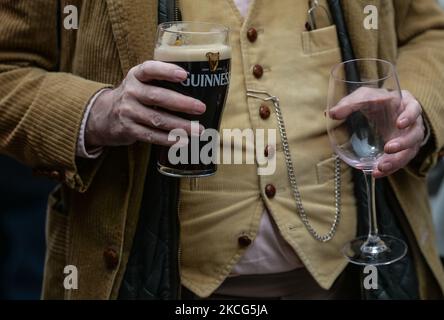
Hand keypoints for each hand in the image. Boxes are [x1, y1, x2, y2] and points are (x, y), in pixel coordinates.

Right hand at [85, 60, 204, 147]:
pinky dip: (168, 139)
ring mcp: (128, 112)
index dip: (166, 71)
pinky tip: (182, 140)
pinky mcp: (128, 129)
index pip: (150, 69)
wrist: (103, 115)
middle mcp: (130, 92)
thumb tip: (199, 85)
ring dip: (180, 126)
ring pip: (157, 119)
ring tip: (199, 130)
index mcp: (136, 75)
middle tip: (201, 108)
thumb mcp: (140, 81)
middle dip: (182, 103)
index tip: (184, 75)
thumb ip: (160, 80)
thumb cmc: (134, 95)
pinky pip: (151, 135)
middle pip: (158, 97)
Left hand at [329, 88, 424, 177]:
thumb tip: (331, 114)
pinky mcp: (404, 151)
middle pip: (415, 134)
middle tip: (388, 148)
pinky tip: (376, 173)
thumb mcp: (362, 97)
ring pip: (410, 151)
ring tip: (380, 168)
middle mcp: (413, 122)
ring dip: (396, 160)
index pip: (414, 109)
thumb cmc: (375, 101)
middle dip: (403, 143)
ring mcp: (410, 138)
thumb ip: (348, 103)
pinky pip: (400, 161)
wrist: (383, 110)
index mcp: (406, 104)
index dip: (409, 116)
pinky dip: (389, 169)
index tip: (399, 124)